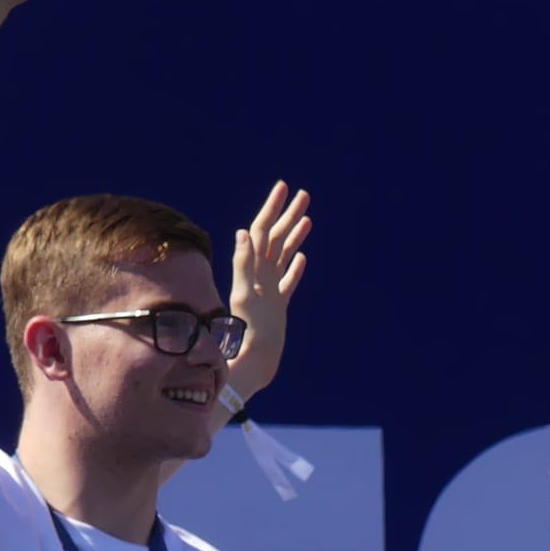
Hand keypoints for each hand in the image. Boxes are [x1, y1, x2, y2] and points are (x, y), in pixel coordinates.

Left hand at [227, 181, 311, 391]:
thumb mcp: (245, 296)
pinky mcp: (276, 307)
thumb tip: (243, 233)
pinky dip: (294, 268)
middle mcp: (260, 276)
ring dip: (294, 235)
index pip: (262, 230)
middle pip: (276, 238)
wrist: (254, 363)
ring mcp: (269, 290)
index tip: (283, 187)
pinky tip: (301, 258)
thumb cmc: (248, 333)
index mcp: (253, 269)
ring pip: (283, 256)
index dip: (272, 208)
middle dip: (288, 215)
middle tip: (303, 194)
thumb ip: (243, 264)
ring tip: (306, 218)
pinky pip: (287, 282)